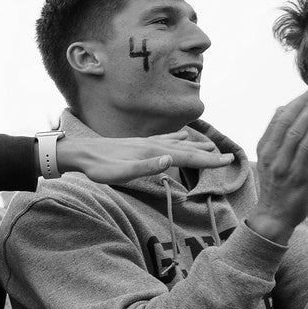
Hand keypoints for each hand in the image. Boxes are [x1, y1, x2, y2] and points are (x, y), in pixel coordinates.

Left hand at [55, 126, 230, 183]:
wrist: (79, 152)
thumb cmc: (98, 167)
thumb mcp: (118, 173)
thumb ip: (145, 168)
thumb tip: (170, 160)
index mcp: (152, 153)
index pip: (187, 157)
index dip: (208, 160)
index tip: (228, 161)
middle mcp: (152, 145)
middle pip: (186, 149)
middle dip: (207, 154)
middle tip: (228, 156)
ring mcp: (145, 142)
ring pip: (177, 142)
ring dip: (195, 144)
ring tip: (211, 145)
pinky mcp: (138, 143)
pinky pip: (164, 139)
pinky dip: (177, 137)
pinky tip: (181, 135)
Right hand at [245, 84, 307, 243]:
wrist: (273, 216)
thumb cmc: (277, 187)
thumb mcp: (270, 159)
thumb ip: (275, 136)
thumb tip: (280, 109)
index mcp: (264, 148)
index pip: (278, 119)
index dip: (295, 102)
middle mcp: (271, 154)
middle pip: (286, 121)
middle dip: (304, 101)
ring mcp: (282, 164)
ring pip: (295, 131)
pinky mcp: (295, 174)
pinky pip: (304, 148)